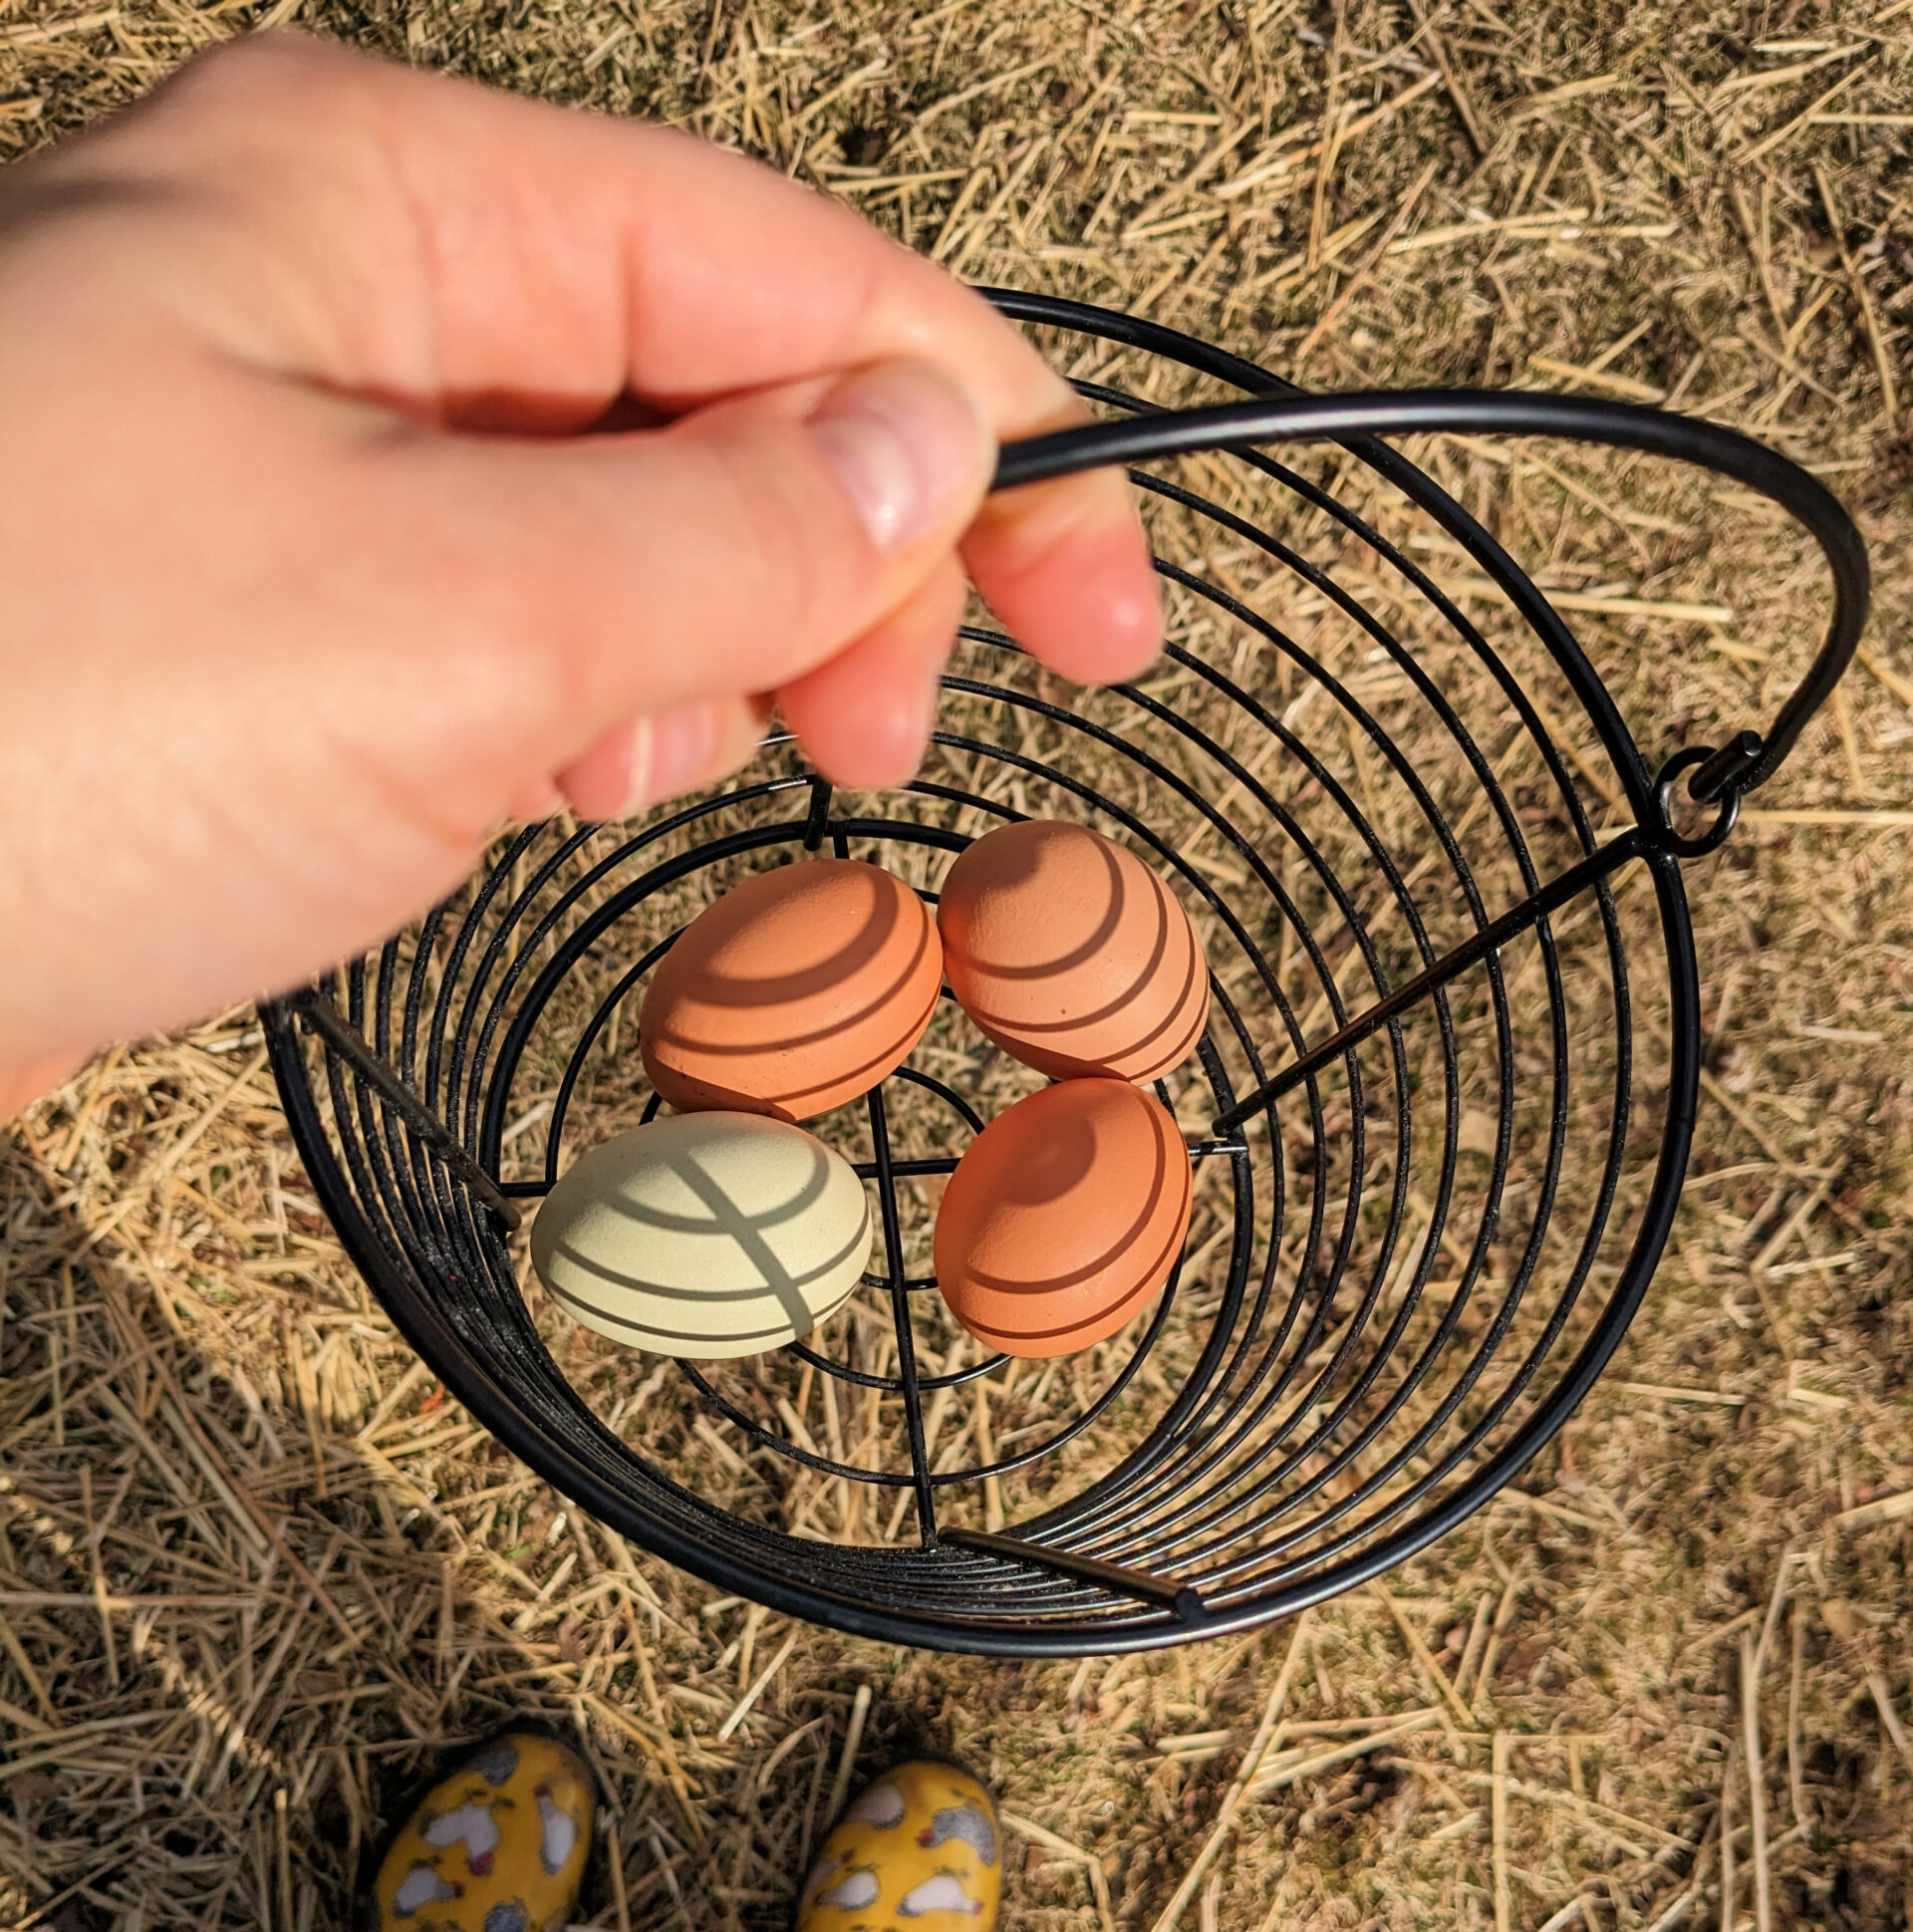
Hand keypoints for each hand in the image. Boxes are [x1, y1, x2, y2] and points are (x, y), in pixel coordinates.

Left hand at [0, 35, 1158, 1113]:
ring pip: (593, 523)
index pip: (782, 266)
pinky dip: (543, 717)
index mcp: (378, 201)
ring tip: (610, 769)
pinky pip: (472, 633)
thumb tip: (925, 449)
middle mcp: (318, 289)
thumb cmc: (25, 735)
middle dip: (821, 557)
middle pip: (694, 381)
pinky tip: (512, 794)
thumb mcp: (454, 623)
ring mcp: (261, 454)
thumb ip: (727, 526)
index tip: (1109, 609)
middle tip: (876, 739)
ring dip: (671, 654)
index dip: (980, 434)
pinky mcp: (221, 616)